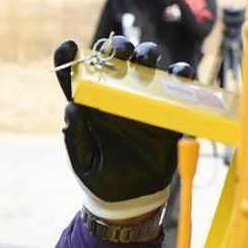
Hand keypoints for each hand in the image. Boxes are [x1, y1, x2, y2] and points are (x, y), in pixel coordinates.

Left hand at [54, 38, 195, 219]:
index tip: (68, 47)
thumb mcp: (84, 162)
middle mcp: (116, 98)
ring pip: (146, 66)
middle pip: (117, 61)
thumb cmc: (101, 180)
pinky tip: (178, 71)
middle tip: (121, 52)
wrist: (131, 201)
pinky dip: (180, 75)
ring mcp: (142, 102)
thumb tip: (72, 107)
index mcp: (91, 107)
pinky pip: (175, 87)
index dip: (69, 58)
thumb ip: (76, 136)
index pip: (77, 77)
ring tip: (147, 58)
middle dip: (119, 48)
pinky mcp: (165, 113)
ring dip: (148, 55)